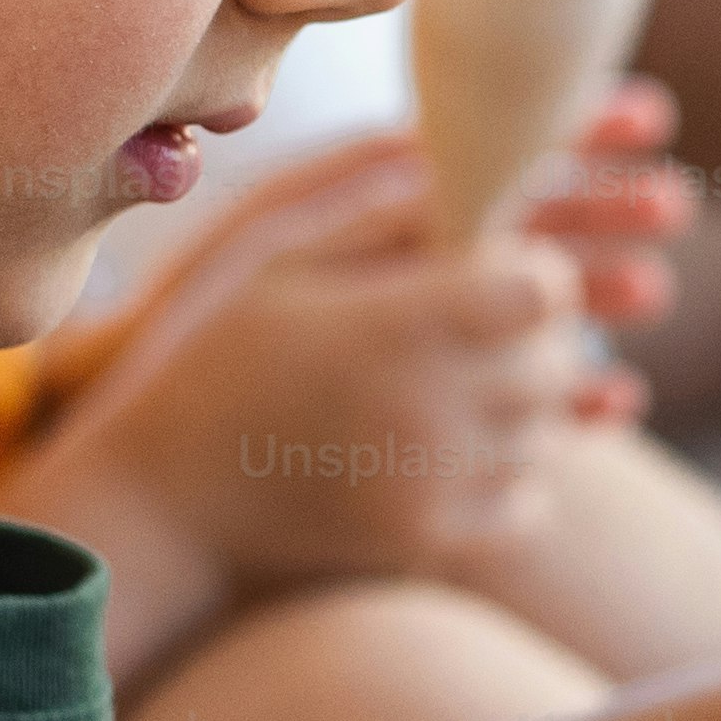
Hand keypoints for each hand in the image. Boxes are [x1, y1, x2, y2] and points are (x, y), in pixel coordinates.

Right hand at [13, 127, 658, 640]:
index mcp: (394, 322)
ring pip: (547, 430)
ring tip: (450, 388)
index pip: (542, 286)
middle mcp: (426, 404)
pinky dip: (512, 474)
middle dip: (536, 335)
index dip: (536, 270)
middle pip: (556, 358)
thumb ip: (388, 219)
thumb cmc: (220, 358)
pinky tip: (455, 451)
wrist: (164, 497)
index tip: (500, 271)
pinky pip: (529, 501)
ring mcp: (432, 482)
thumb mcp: (284, 263)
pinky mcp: (428, 542)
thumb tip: (477, 177)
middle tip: (476, 331)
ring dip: (523, 404)